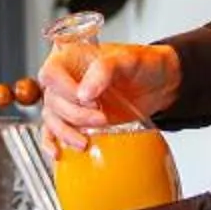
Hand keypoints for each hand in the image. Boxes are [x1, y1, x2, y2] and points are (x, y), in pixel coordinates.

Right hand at [40, 41, 179, 153]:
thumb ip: (104, 70)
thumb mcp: (128, 60)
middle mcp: (66, 78)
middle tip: (101, 118)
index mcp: (71, 57)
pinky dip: (54, 143)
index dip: (66, 90)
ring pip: (52, 119)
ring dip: (65, 133)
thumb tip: (84, 93)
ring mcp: (69, 100)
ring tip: (86, 141)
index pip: (52, 74)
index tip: (90, 100)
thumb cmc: (143, 65)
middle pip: (52, 100)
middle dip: (75, 115)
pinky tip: (59, 152)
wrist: (159, 85)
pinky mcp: (76, 119)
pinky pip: (53, 132)